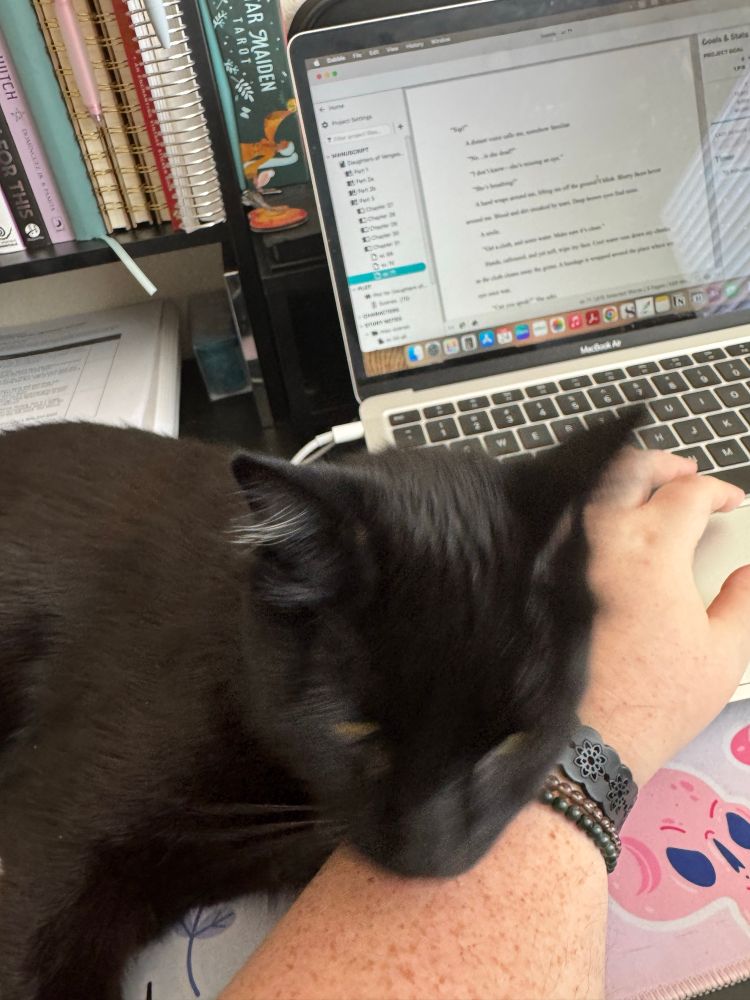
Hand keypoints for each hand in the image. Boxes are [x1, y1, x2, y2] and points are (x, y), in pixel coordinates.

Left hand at [579, 449, 749, 786]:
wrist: (586, 739)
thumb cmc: (649, 702)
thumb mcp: (723, 652)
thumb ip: (745, 599)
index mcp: (651, 547)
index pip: (689, 492)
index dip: (717, 490)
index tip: (728, 501)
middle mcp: (600, 537)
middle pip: (630, 469)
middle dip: (662, 463)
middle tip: (681, 472)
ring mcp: (562, 552)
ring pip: (587, 488)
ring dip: (619, 479)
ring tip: (641, 491)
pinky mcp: (539, 574)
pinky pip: (557, 520)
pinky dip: (581, 509)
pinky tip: (598, 527)